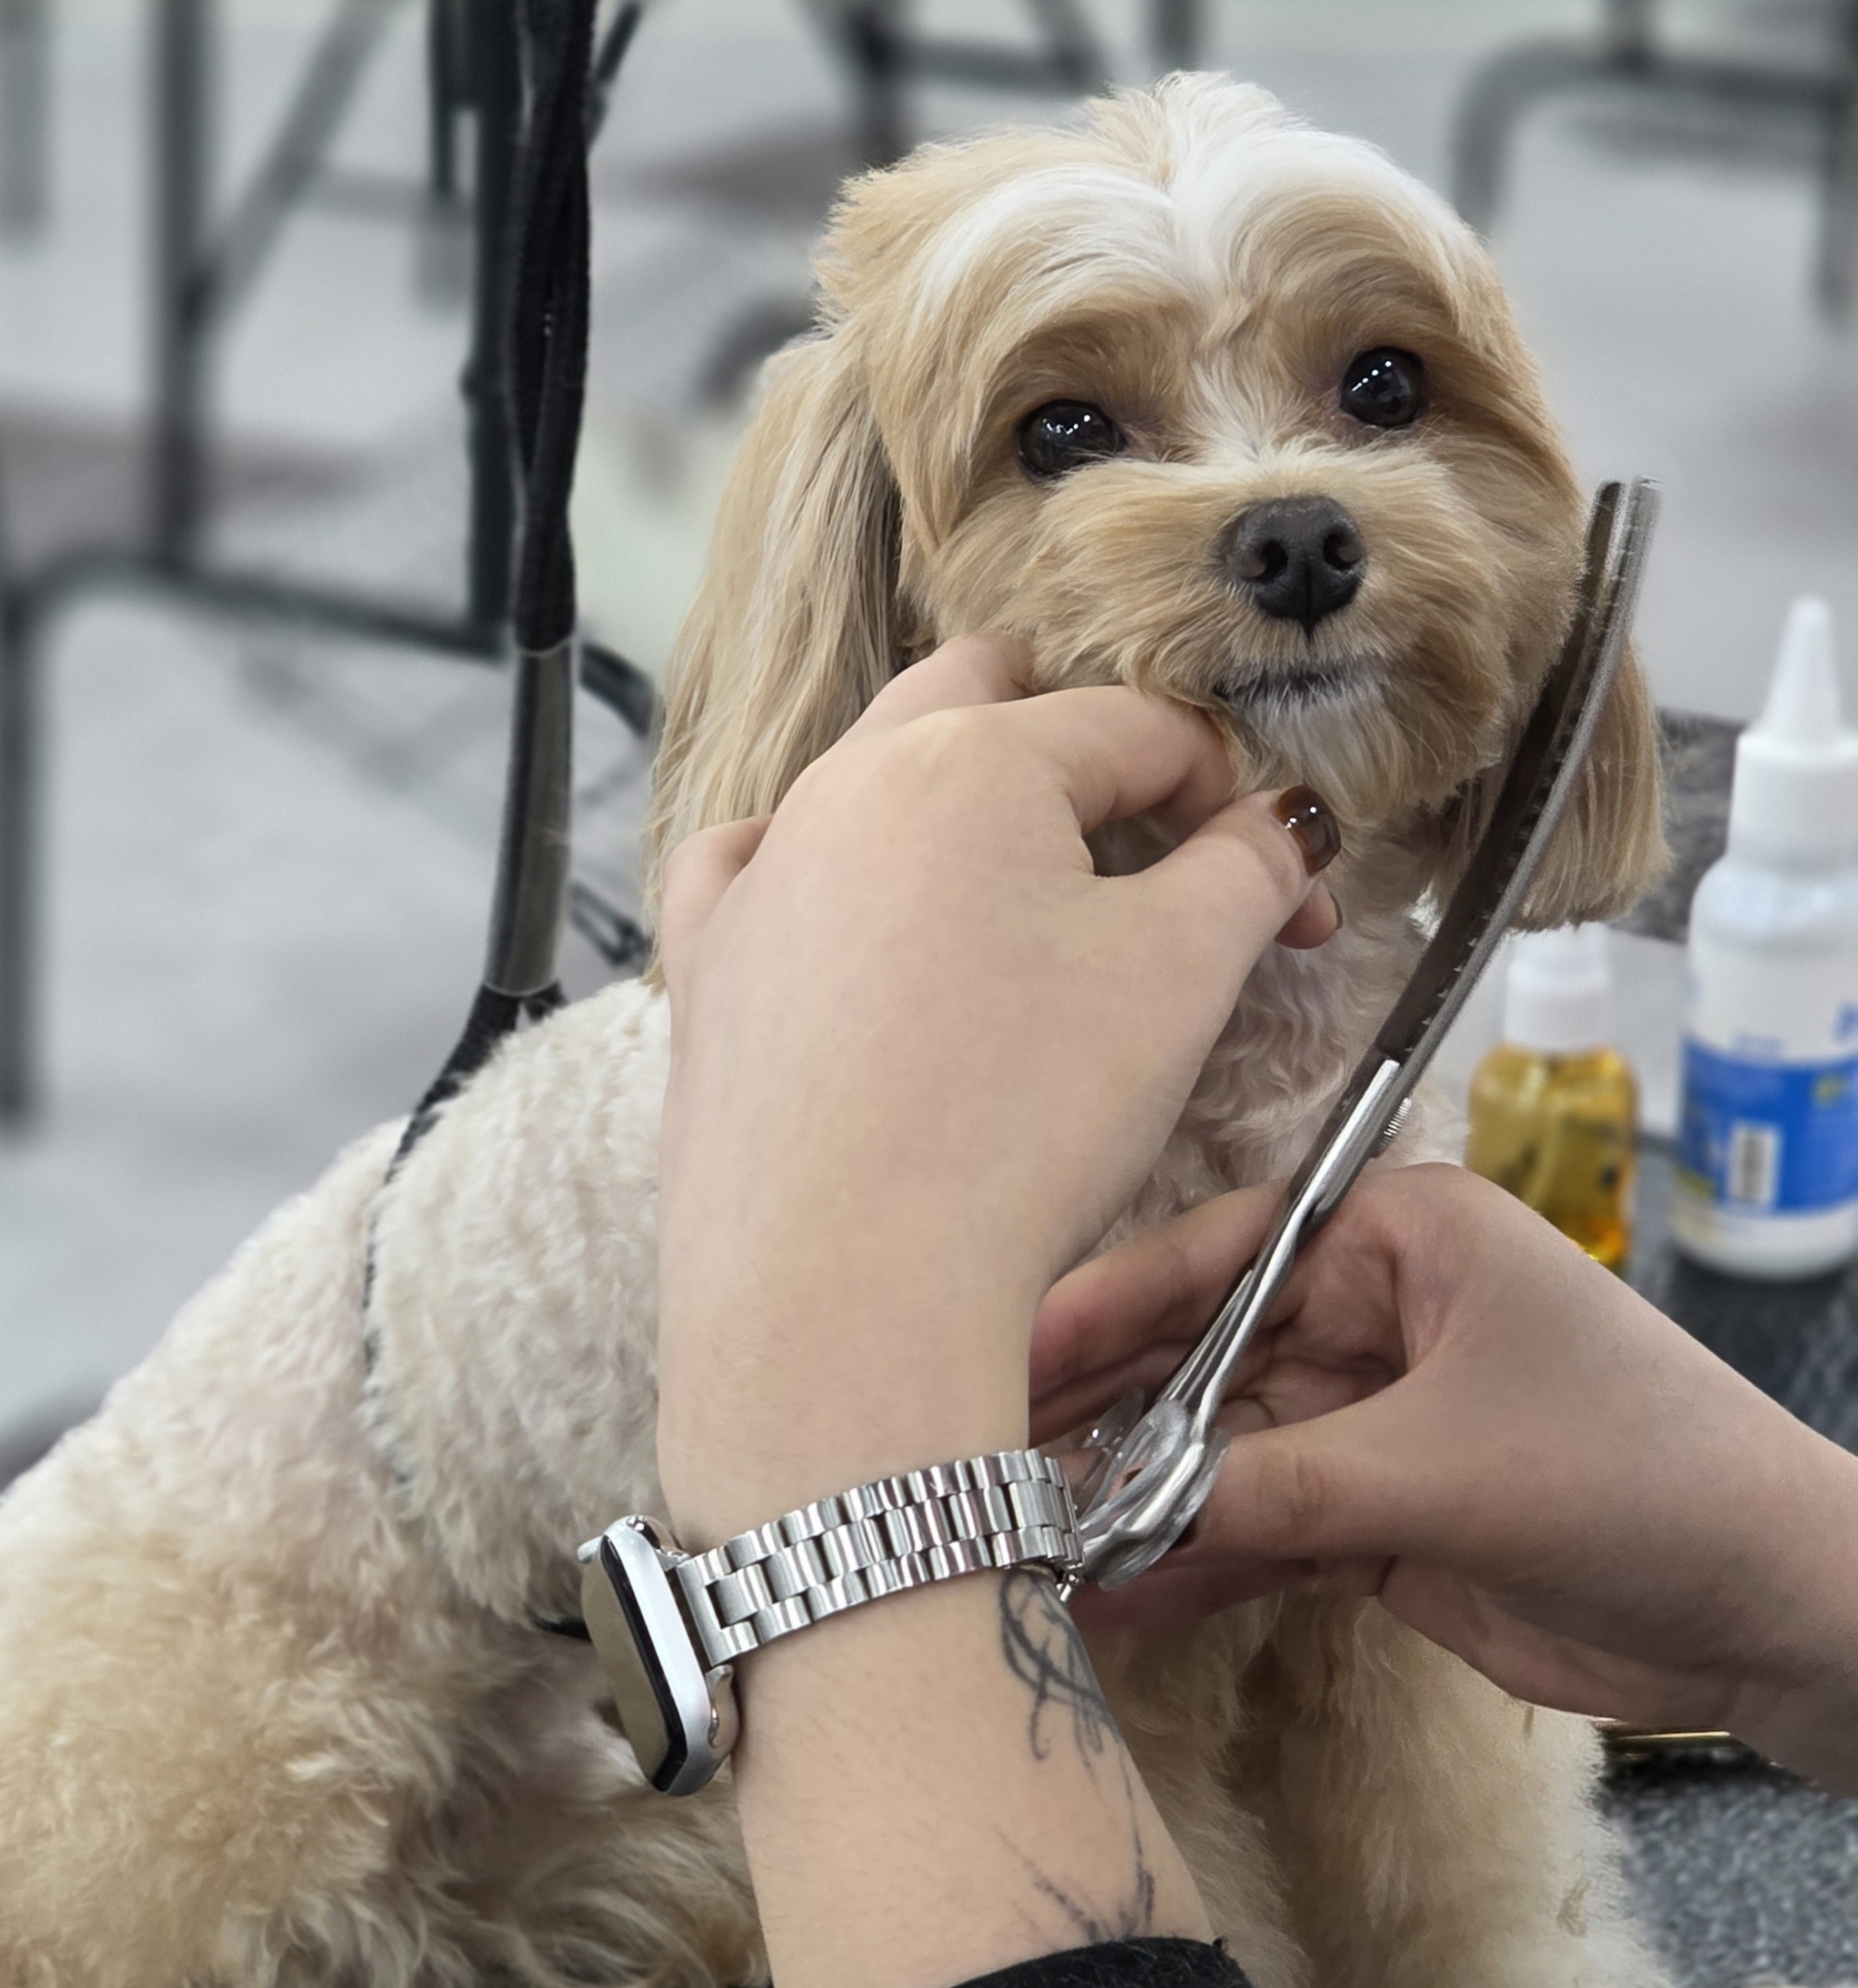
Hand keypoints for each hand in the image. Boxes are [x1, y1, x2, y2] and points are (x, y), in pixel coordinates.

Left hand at [656, 633, 1339, 1547]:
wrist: (842, 1285)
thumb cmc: (1015, 1119)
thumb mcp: (1180, 974)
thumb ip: (1247, 870)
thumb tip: (1281, 827)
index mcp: (969, 758)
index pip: (1136, 728)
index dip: (1231, 801)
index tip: (1282, 894)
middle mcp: (844, 790)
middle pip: (979, 703)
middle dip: (1077, 745)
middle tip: (1149, 834)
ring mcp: (759, 878)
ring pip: (865, 784)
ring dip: (954, 812)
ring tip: (1023, 891)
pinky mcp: (705, 972)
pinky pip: (752, 877)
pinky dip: (815, 877)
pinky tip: (845, 914)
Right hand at [1031, 1162, 1857, 1791]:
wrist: (1777, 1612)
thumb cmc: (1635, 1476)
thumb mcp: (1438, 1467)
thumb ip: (1269, 1487)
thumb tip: (1121, 1519)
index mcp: (1395, 1238)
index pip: (1217, 1258)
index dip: (1104, 1308)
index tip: (1003, 1352)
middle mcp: (1370, 1315)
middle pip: (1199, 1359)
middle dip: (1102, 1418)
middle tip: (983, 1462)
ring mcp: (1370, 1422)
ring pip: (1217, 1455)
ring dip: (1135, 1505)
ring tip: (1026, 1548)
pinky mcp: (1377, 1518)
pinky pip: (1257, 1533)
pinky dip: (1194, 1567)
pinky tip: (1112, 1600)